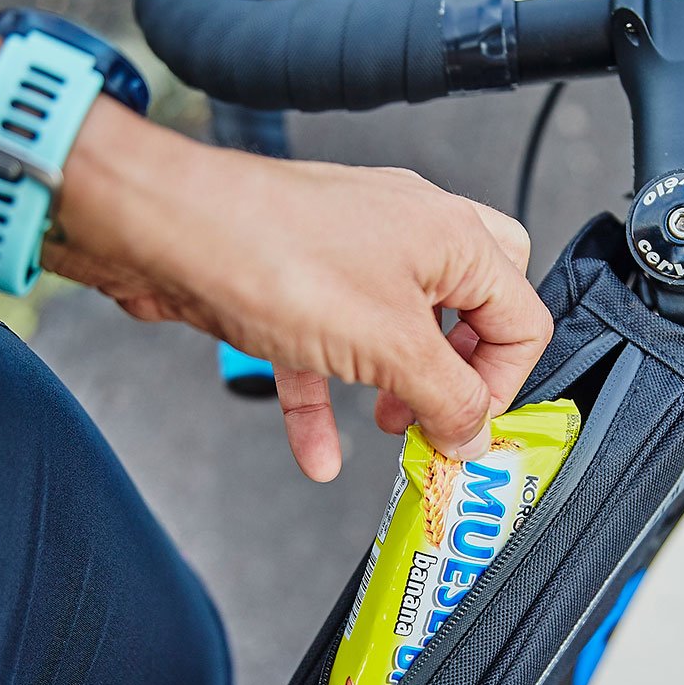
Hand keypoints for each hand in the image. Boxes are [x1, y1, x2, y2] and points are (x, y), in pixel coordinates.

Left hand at [44, 98, 551, 480]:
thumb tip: (477, 433)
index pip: (521, 317)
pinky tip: (318, 453)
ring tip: (390, 430)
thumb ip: (448, 397)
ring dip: (400, 390)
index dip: (503, 384)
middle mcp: (411, 238)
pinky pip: (335, 349)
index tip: (469, 429)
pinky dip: (330, 400)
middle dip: (460, 376)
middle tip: (444, 411)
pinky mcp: (304, 283)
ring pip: (402, 333)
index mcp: (453, 238)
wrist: (161, 232)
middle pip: (473, 313)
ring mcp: (356, 256)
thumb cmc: (274, 255)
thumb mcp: (389, 346)